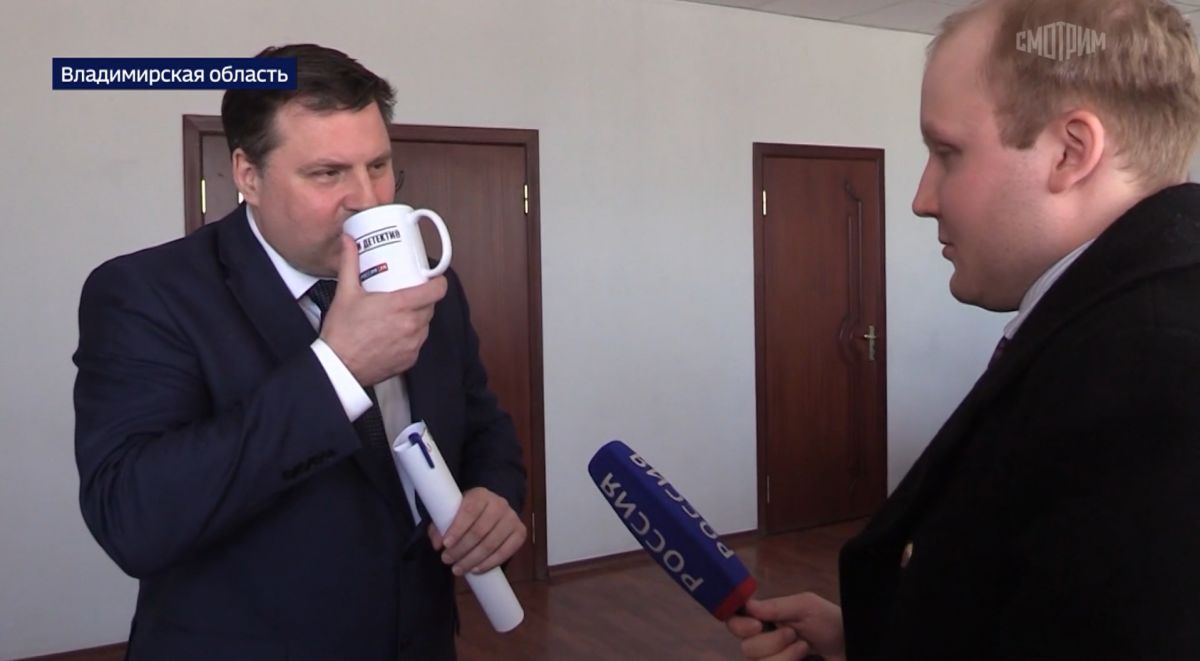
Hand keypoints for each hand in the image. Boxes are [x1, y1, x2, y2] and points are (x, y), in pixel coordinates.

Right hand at [321, 235, 447, 385]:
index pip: (436, 290)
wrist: (338, 367)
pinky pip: (417, 343)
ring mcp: (413, 344)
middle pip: (430, 306)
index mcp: (400, 306)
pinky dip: (410, 337)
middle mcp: (411, 325)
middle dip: (422, 299)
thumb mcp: (346, 293)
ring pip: (425, 325)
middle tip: (407, 294)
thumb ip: (350, 263)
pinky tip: (394, 334)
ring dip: (416, 318)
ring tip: (399, 314)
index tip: (431, 278)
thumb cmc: (342, 332)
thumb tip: (348, 241)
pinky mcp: (410, 360)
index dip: (437, 282)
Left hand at [428, 487, 525, 575]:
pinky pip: (506, 551)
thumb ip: (440, 526)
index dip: (457, 528)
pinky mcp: (520, 532)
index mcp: (480, 494)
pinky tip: (476, 569)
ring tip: (457, 569)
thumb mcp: (452, 513)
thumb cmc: (468, 514)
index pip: (470, 510)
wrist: (493, 511)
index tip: (445, 544)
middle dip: (461, 549)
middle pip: (480, 530)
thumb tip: (437, 544)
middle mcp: (500, 504)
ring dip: (472, 559)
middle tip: (447, 560)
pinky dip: (489, 563)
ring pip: (492, 543)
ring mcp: (513, 518)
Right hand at [726, 593, 845, 660]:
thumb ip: (777, 606)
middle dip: (772, 642)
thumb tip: (748, 606)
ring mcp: (771, 660)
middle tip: (794, 634)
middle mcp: (763, 643)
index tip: (758, 625)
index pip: (734, 623)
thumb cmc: (830, 622)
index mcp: (764, 620)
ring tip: (805, 647)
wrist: (852, 645)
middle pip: (746, 649)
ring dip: (784, 656)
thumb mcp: (806, 606)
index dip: (740, 625)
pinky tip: (804, 659)